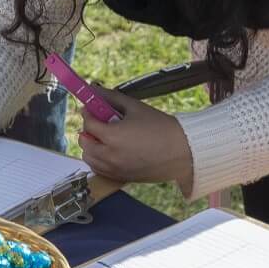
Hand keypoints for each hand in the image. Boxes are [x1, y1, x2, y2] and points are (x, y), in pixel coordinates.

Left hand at [75, 88, 194, 187]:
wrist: (184, 151)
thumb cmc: (162, 128)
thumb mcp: (134, 107)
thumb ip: (110, 97)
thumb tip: (93, 89)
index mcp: (113, 136)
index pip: (88, 123)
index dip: (88, 112)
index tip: (91, 107)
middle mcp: (110, 156)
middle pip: (84, 142)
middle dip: (88, 130)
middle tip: (99, 122)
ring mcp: (116, 169)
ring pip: (89, 158)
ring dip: (91, 146)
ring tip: (105, 137)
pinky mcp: (123, 178)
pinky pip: (100, 170)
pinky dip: (99, 160)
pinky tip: (111, 150)